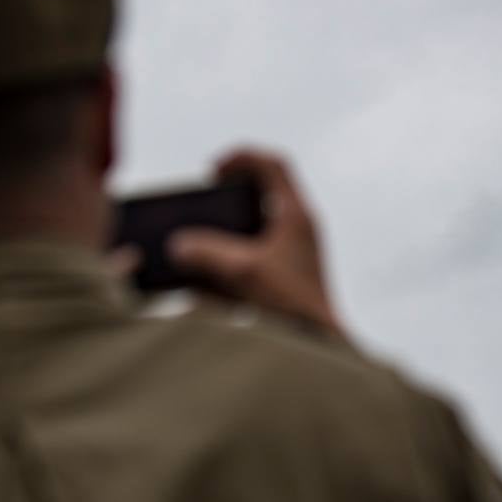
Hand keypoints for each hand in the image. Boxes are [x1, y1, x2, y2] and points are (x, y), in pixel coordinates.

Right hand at [167, 148, 347, 340]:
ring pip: (263, 222)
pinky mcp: (290, 274)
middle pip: (269, 189)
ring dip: (234, 223)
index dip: (242, 158)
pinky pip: (260, 253)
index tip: (214, 170)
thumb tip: (179, 245)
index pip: (274, 165)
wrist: (322, 343)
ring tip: (207, 233)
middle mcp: (300, 228)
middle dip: (235, 189)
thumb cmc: (294, 305)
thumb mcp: (244, 273)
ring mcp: (298, 251)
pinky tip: (214, 277)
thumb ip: (208, 255)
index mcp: (296, 215)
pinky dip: (237, 255)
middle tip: (210, 194)